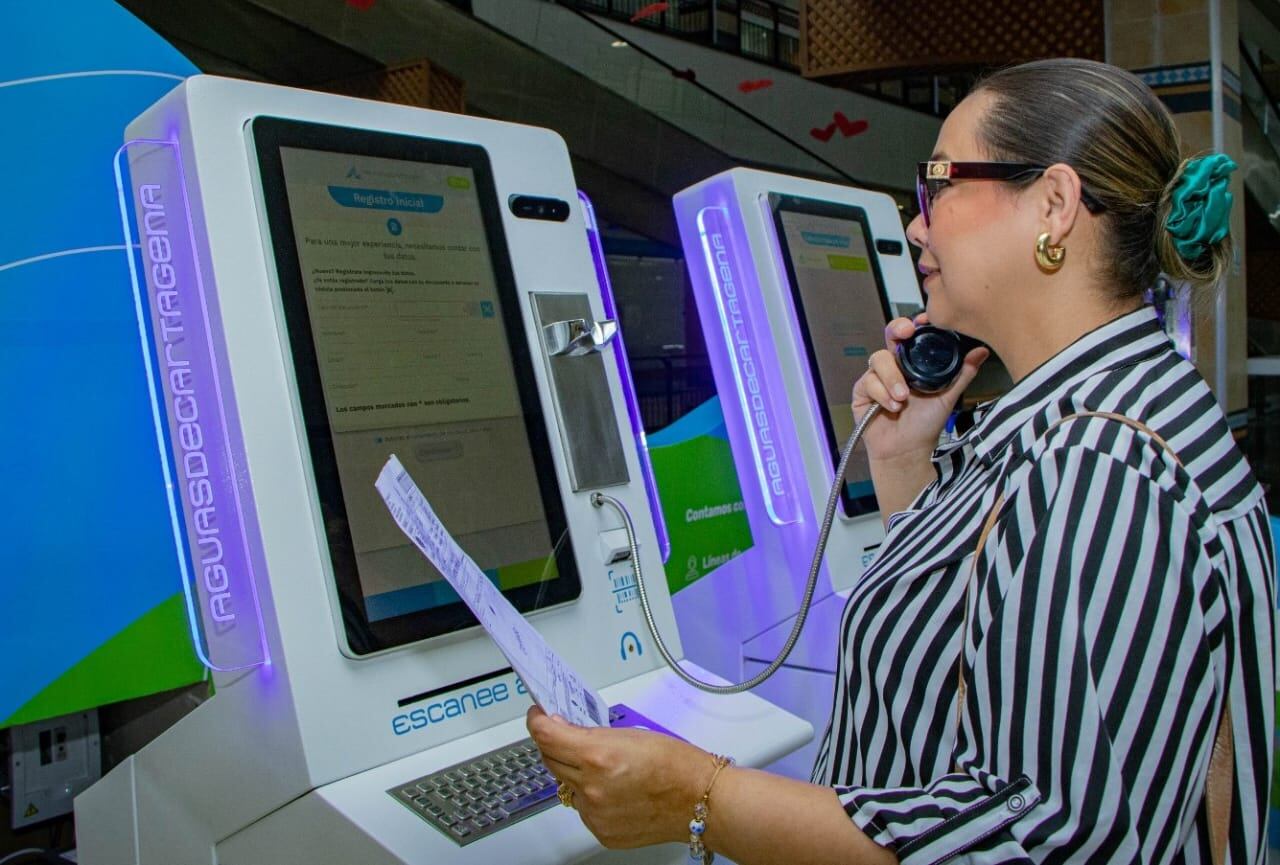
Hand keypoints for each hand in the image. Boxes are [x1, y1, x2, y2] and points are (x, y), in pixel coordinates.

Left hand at [526, 706, 713, 848]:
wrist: (701, 801)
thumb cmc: (676, 764)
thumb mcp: (631, 733)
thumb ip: (591, 734)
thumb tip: (564, 730)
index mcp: (598, 755)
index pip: (545, 736)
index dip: (537, 721)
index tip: (538, 716)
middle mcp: (591, 787)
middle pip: (550, 760)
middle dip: (555, 745)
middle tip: (567, 735)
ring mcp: (595, 813)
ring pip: (566, 786)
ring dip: (575, 774)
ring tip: (606, 768)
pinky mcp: (602, 832)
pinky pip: (582, 809)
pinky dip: (591, 797)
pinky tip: (614, 790)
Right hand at [852, 313, 987, 462]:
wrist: (907, 450)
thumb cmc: (926, 424)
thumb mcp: (948, 397)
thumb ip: (962, 373)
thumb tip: (981, 351)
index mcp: (913, 363)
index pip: (912, 336)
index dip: (915, 324)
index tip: (924, 321)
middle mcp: (894, 365)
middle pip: (890, 335)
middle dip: (897, 330)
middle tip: (906, 334)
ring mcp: (876, 377)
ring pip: (878, 359)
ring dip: (892, 378)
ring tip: (903, 398)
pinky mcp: (862, 391)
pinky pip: (868, 381)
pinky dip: (881, 393)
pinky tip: (892, 407)